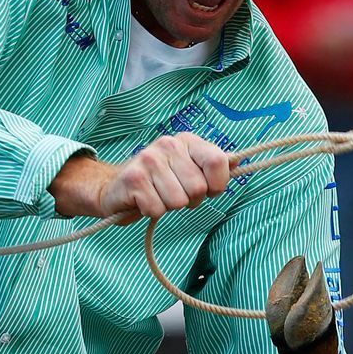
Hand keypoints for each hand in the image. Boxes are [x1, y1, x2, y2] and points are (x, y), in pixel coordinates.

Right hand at [49, 131, 232, 221]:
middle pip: (199, 188)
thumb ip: (211, 165)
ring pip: (179, 202)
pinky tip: (143, 201)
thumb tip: (238, 161)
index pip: (218, 161)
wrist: (114, 187)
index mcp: (186, 141)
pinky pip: (158, 209)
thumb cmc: (157, 182)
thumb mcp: (187, 168)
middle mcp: (168, 145)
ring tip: (158, 197)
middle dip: (190, 200)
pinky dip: (151, 212)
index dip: (217, 184)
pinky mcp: (134, 180)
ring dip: (169, 206)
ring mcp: (149, 161)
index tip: (206, 189)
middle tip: (173, 194)